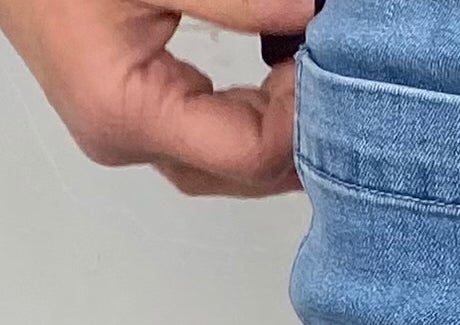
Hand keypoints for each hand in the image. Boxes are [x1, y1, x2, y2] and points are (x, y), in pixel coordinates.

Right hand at [0, 0, 315, 195]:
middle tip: (338, 76)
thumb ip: (237, 0)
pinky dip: (248, 110)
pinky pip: (204, 130)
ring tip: (313, 75)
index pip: (249, 154)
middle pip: (241, 171)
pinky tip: (277, 76)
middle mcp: (122, 138)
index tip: (335, 67)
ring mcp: (121, 129)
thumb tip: (311, 14)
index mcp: (124, 115)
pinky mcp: (124, 107)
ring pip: (225, 157)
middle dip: (298, 133)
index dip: (304, 118)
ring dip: (275, 125)